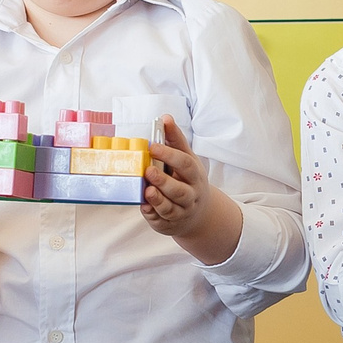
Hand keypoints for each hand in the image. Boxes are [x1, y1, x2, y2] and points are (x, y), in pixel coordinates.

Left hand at [140, 117, 225, 240]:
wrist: (199, 213)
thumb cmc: (188, 180)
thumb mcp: (186, 159)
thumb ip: (175, 140)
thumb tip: (165, 118)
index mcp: (194, 175)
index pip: (185, 163)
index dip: (169, 155)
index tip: (153, 146)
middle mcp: (191, 195)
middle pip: (180, 190)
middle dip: (165, 181)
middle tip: (149, 171)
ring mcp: (182, 211)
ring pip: (171, 208)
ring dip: (159, 200)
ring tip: (148, 191)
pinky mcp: (170, 224)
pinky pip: (162, 221)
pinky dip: (153, 214)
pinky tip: (144, 207)